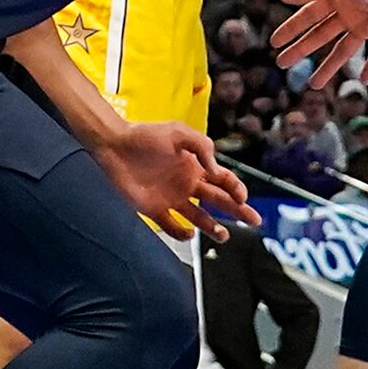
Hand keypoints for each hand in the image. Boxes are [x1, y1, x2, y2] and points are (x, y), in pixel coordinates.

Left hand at [99, 119, 256, 241]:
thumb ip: (203, 148)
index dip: (237, 189)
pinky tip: (190, 234)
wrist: (113, 146)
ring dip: (213, 227)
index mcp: (196, 165)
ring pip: (199, 217)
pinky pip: (171, 225)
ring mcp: (171, 198)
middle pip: (219, 201)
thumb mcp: (180, 133)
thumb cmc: (146, 135)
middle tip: (254, 221)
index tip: (244, 199)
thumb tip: (217, 170)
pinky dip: (181, 233)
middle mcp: (187, 183)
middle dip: (238, 211)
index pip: (224, 180)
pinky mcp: (153, 209)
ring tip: (224, 235)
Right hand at [272, 0, 367, 85]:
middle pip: (320, 36)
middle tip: (282, 63)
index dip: (291, 30)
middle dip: (301, 50)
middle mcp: (348, 13)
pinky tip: (364, 80)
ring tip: (314, 84)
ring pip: (343, 51)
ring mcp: (366, 25)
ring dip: (329, 67)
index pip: (307, 16)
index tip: (274, 43)